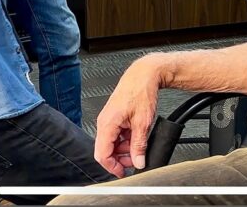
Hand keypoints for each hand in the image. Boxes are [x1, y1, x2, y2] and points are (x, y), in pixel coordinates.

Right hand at [93, 58, 162, 176]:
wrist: (144, 74)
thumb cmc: (141, 91)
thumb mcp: (143, 123)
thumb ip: (139, 145)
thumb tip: (138, 161)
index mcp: (107, 124)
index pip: (102, 154)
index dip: (112, 167)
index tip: (122, 173)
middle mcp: (105, 121)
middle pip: (106, 150)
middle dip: (120, 158)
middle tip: (134, 161)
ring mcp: (109, 118)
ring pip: (112, 142)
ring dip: (124, 149)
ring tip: (138, 149)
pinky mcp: (115, 116)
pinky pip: (116, 134)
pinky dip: (125, 140)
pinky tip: (136, 138)